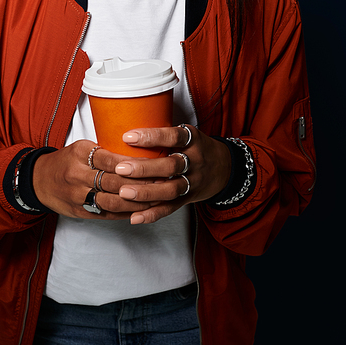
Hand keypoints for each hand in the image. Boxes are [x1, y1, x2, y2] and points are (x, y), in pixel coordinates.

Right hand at [32, 140, 159, 219]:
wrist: (38, 181)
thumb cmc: (66, 161)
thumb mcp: (81, 147)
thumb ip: (105, 150)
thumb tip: (140, 150)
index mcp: (79, 154)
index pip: (112, 159)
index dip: (134, 165)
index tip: (155, 164)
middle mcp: (77, 175)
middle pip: (115, 182)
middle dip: (141, 184)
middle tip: (164, 182)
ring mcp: (78, 197)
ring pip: (113, 202)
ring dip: (138, 202)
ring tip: (158, 199)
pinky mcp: (81, 213)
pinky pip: (107, 214)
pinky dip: (127, 213)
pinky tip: (143, 211)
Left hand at [114, 125, 230, 224]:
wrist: (225, 168)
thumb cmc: (196, 147)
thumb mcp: (187, 134)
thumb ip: (164, 134)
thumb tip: (126, 127)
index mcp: (193, 140)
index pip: (173, 137)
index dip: (151, 137)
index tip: (128, 137)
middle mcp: (195, 161)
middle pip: (171, 166)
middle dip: (144, 168)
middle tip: (121, 168)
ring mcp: (193, 182)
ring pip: (171, 189)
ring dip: (146, 192)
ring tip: (124, 192)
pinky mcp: (188, 199)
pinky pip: (171, 208)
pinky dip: (152, 214)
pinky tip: (135, 217)